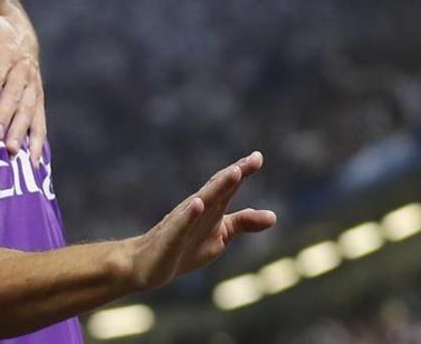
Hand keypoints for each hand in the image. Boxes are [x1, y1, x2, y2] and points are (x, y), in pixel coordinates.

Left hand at [0, 11, 46, 165]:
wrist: (20, 29)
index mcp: (8, 53)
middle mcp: (23, 71)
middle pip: (14, 97)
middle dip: (6, 118)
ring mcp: (34, 86)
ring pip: (29, 111)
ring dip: (21, 132)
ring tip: (13, 152)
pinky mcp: (39, 97)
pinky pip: (40, 120)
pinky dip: (38, 140)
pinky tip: (34, 160)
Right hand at [126, 151, 276, 290]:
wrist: (146, 265)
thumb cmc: (185, 247)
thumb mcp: (220, 235)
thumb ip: (243, 223)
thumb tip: (274, 216)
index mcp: (209, 208)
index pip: (226, 186)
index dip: (242, 172)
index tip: (258, 157)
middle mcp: (195, 209)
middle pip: (217, 188)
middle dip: (234, 175)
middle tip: (253, 160)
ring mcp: (181, 223)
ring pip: (201, 202)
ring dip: (217, 187)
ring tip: (234, 173)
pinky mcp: (169, 239)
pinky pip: (179, 226)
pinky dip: (189, 215)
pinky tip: (197, 204)